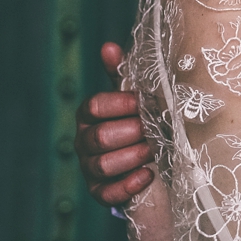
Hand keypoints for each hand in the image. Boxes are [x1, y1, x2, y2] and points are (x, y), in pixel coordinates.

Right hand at [74, 42, 152, 206]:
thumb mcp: (133, 98)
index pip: (94, 106)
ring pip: (103, 165)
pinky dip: (129, 185)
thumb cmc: (140, 121)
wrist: (152, 158)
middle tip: (155, 129)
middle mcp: (85, 141)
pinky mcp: (100, 192)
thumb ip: (122, 74)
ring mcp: (90, 168)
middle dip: (131, 133)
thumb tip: (108, 47)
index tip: (142, 102)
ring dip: (133, 156)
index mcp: (90, 115)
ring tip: (154, 150)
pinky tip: (148, 174)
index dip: (119, 104)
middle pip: (99, 137)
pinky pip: (107, 193)